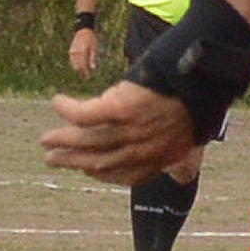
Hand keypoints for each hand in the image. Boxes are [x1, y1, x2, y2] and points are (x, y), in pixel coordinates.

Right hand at [42, 82, 196, 185]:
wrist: (204, 76)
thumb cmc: (196, 96)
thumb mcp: (189, 127)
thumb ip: (172, 140)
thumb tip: (168, 150)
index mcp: (163, 156)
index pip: (128, 174)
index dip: (104, 174)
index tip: (88, 169)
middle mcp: (145, 149)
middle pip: (100, 161)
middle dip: (74, 162)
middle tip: (51, 159)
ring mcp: (132, 130)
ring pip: (89, 140)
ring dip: (64, 140)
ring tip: (45, 140)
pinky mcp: (122, 108)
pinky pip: (85, 114)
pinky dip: (68, 109)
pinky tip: (58, 102)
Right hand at [67, 26, 98, 77]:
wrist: (83, 31)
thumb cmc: (91, 39)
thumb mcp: (94, 49)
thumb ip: (93, 59)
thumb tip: (93, 68)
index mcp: (82, 52)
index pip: (82, 66)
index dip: (85, 73)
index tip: (87, 78)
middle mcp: (75, 53)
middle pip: (77, 66)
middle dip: (81, 73)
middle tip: (85, 78)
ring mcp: (72, 52)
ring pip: (74, 64)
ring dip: (78, 70)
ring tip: (82, 74)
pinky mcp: (71, 51)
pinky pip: (72, 60)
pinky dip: (76, 65)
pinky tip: (79, 68)